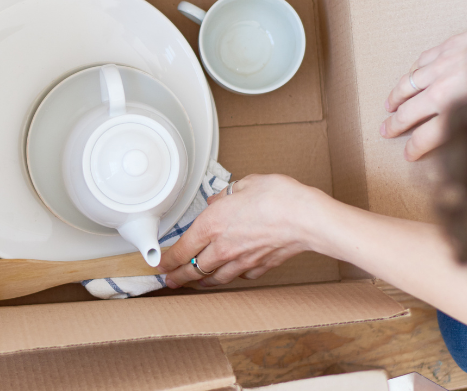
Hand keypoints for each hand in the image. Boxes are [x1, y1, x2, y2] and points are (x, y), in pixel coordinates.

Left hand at [157, 174, 328, 287]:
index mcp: (212, 225)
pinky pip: (241, 275)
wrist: (307, 218)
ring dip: (202, 280)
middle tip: (169, 281)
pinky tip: (232, 273)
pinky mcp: (260, 267)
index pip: (181, 249)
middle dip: (178, 277)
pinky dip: (233, 275)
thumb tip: (218, 199)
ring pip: (215, 277)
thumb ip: (227, 194)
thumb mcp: (245, 184)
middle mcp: (223, 247)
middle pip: (193, 269)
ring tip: (195, 282)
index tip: (160, 264)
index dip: (167, 260)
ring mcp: (241, 261)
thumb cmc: (278, 197)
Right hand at [381, 6, 466, 160]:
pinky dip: (413, 70)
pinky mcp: (455, 43)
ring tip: (388, 105)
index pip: (427, 135)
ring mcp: (448, 62)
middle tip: (385, 130)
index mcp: (460, 109)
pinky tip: (411, 74)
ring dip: (397, 95)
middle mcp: (446, 86)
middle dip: (395, 123)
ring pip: (411, 82)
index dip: (414, 147)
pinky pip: (424, 59)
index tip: (407, 153)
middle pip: (411, 109)